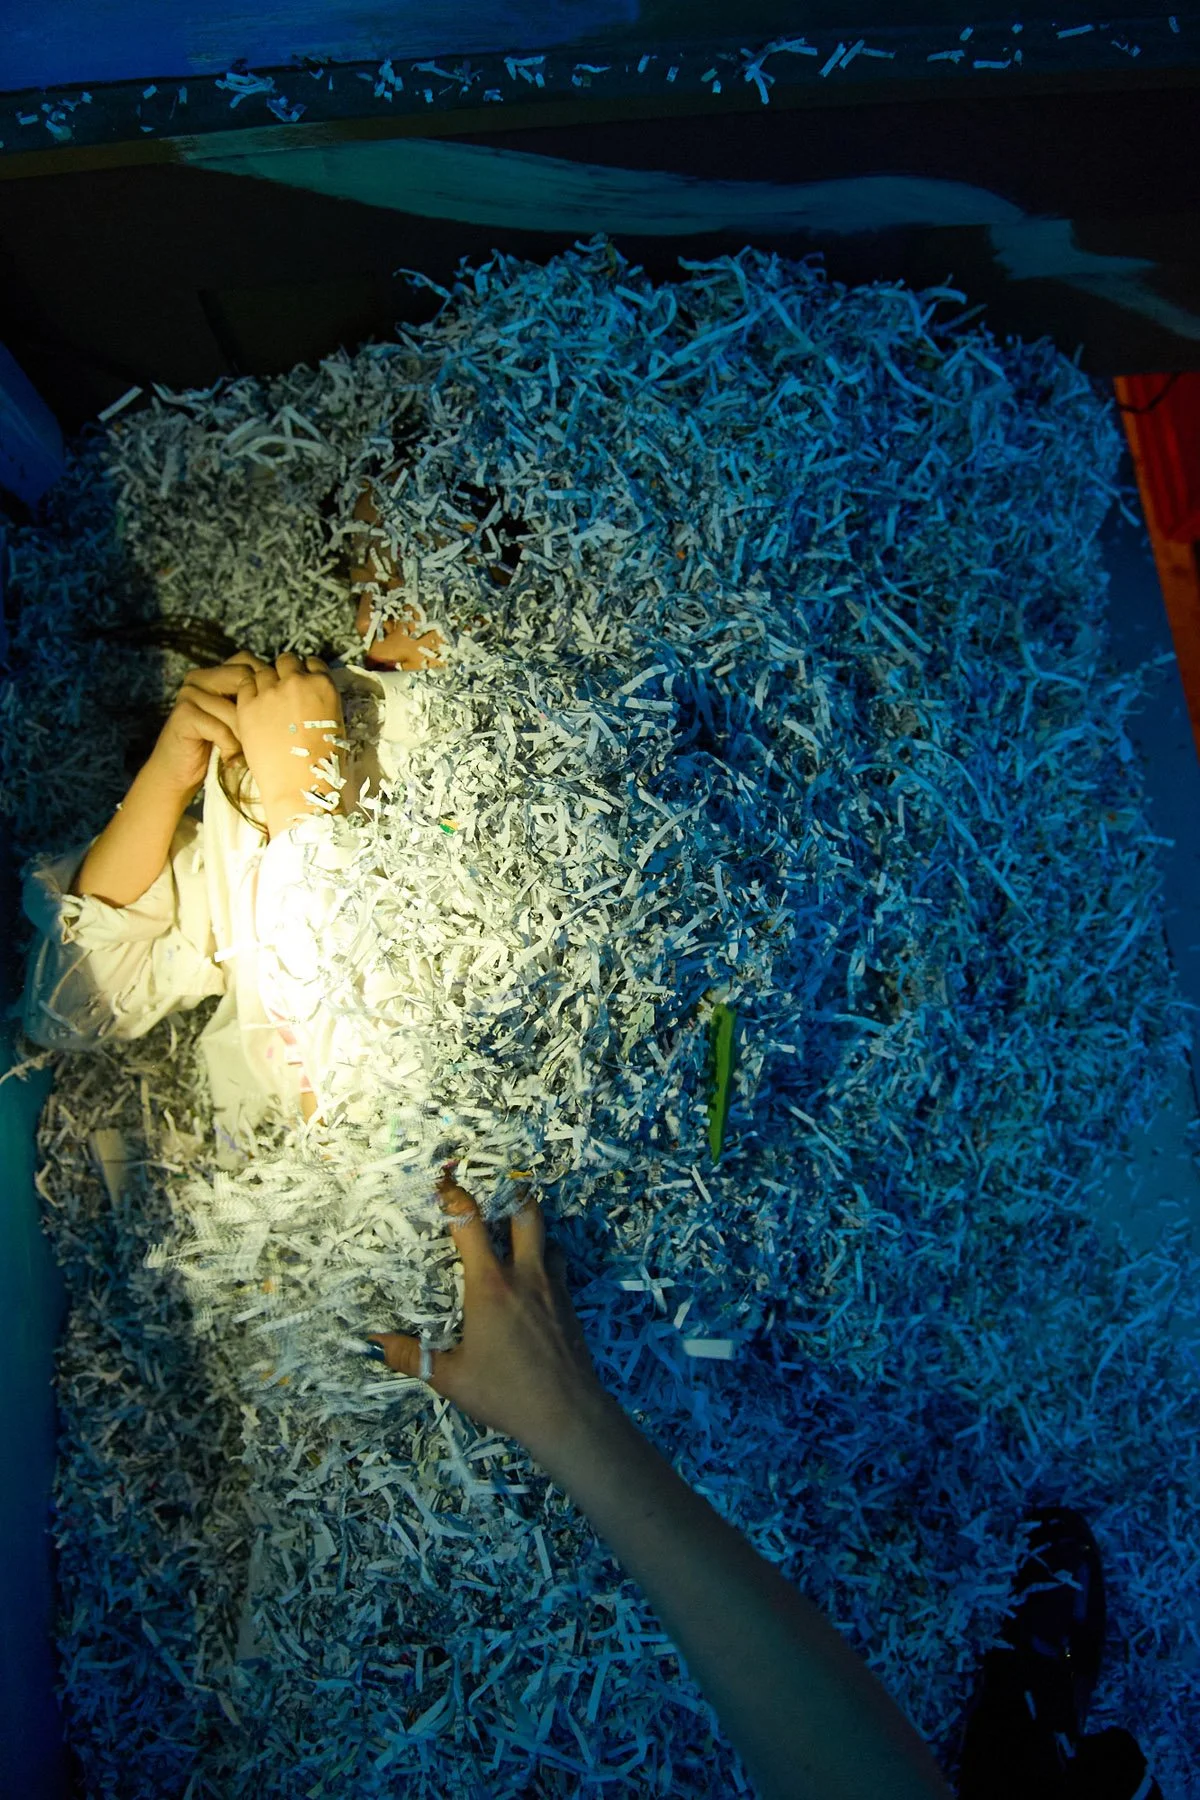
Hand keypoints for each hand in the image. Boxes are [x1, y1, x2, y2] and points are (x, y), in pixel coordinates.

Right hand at [147, 651, 265, 794]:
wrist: (177, 773)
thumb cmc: (218, 747)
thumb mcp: (239, 720)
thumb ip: (254, 702)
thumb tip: (291, 691)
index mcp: (214, 673)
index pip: (247, 662)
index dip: (266, 683)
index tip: (276, 713)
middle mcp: (199, 677)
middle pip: (244, 679)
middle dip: (258, 710)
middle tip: (263, 736)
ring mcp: (189, 693)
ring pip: (236, 709)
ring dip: (245, 736)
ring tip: (246, 754)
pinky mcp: (183, 714)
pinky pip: (220, 728)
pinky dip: (230, 747)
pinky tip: (229, 759)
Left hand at [234, 652, 346, 836]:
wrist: (300, 784)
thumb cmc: (324, 762)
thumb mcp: (333, 723)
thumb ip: (320, 701)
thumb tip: (308, 697)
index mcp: (323, 685)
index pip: (312, 663)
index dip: (305, 672)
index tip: (301, 683)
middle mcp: (297, 681)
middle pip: (286, 660)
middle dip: (284, 671)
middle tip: (281, 689)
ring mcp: (270, 691)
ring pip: (263, 671)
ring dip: (264, 681)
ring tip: (265, 700)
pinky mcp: (248, 705)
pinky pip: (245, 685)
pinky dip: (248, 692)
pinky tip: (252, 707)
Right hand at [368, 1174, 607, 1462]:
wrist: (567, 1413)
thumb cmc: (505, 1393)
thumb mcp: (451, 1378)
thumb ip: (411, 1357)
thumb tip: (374, 1343)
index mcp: (489, 1286)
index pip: (470, 1225)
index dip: (456, 1199)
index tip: (444, 1185)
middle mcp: (524, 1276)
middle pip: (526, 1214)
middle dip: (512, 1196)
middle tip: (496, 1193)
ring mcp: (553, 1289)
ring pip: (548, 1240)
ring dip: (532, 1233)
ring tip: (515, 1240)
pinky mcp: (571, 1307)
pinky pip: (559, 1270)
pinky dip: (546, 1263)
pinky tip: (534, 1286)